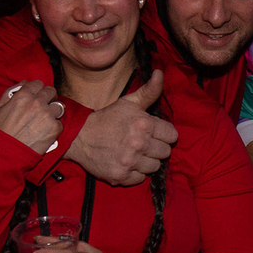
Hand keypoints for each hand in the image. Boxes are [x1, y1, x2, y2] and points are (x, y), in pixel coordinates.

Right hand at [0, 80, 62, 153]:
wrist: (6, 152)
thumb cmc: (0, 130)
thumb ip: (11, 92)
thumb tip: (24, 83)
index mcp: (24, 95)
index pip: (38, 83)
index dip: (38, 89)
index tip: (37, 95)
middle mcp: (38, 102)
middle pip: (51, 91)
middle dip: (48, 97)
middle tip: (43, 106)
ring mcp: (48, 115)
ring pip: (59, 106)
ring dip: (53, 111)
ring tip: (44, 120)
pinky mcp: (55, 128)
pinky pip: (59, 123)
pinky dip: (54, 127)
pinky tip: (45, 131)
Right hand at [66, 70, 178, 185]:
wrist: (79, 137)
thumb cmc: (107, 119)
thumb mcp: (128, 102)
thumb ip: (149, 91)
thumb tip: (160, 73)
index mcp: (144, 124)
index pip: (173, 136)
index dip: (164, 134)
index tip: (154, 133)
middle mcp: (139, 144)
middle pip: (165, 152)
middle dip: (157, 148)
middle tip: (143, 143)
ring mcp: (129, 162)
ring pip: (155, 167)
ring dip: (147, 161)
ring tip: (134, 153)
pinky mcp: (121, 176)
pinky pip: (141, 179)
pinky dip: (135, 173)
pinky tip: (126, 162)